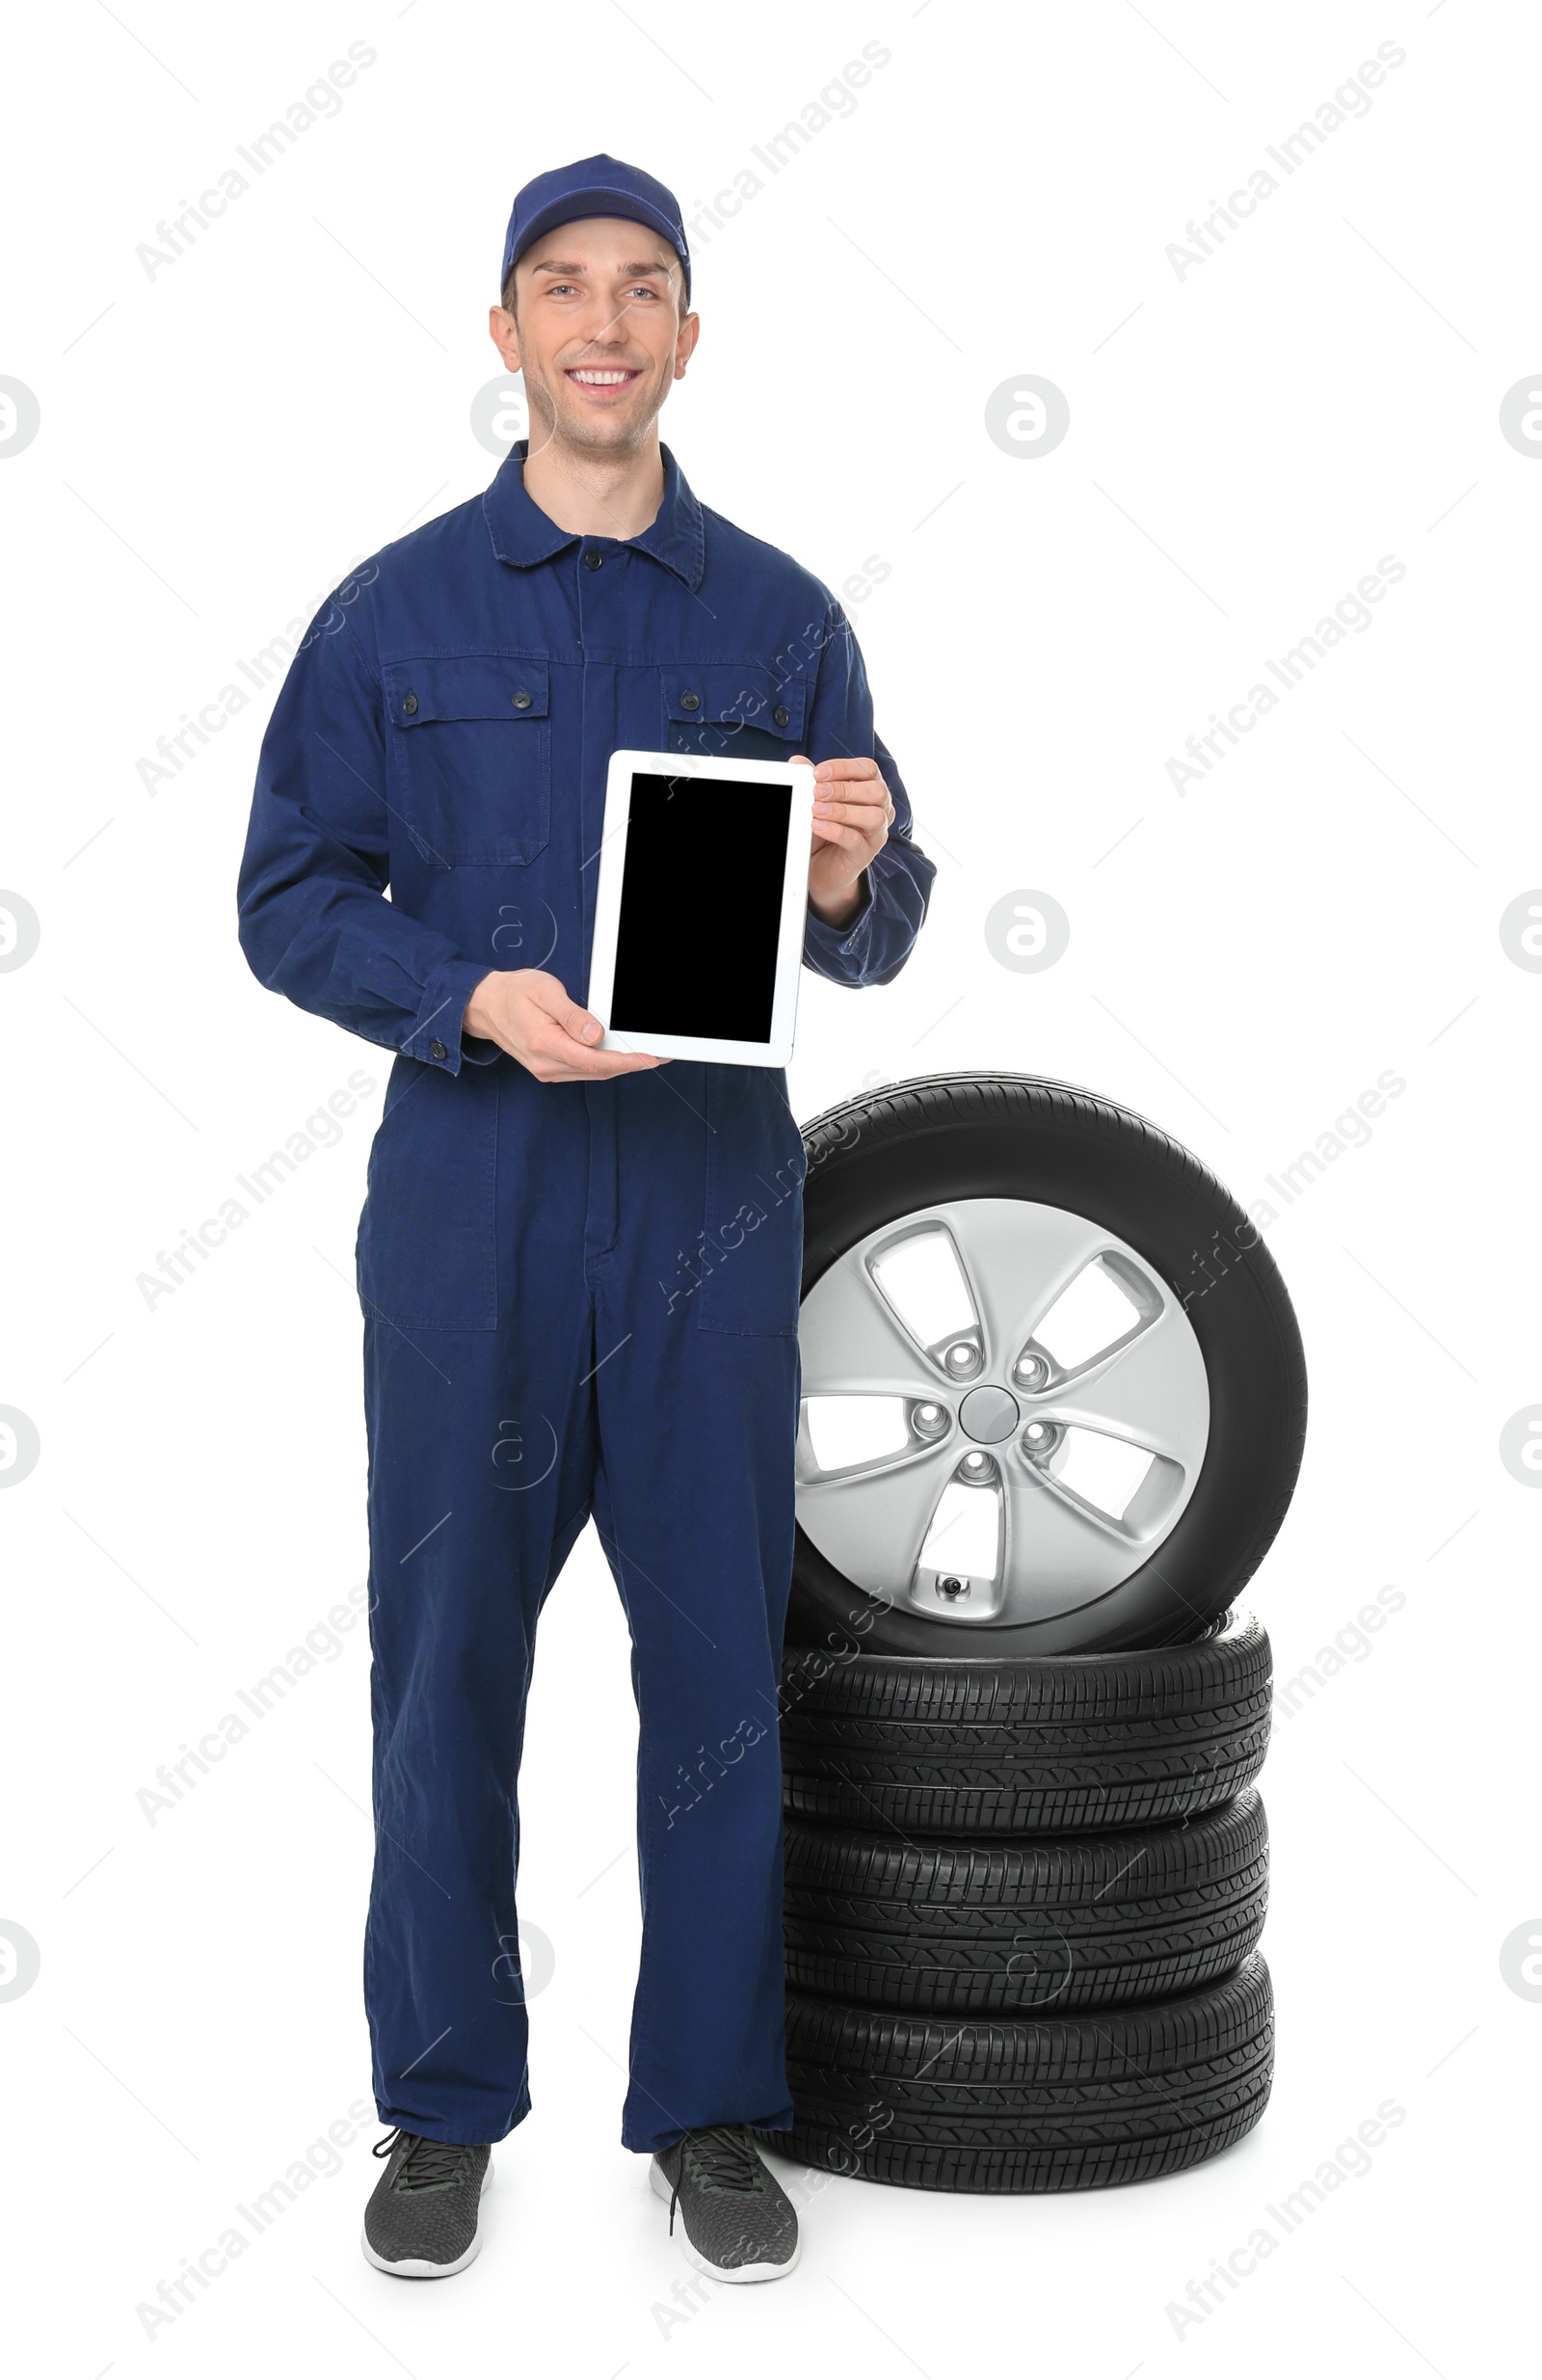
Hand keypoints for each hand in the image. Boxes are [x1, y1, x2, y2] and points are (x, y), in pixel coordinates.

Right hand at [463, 969, 668, 1081]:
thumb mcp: (544, 992)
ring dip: (620, 1066)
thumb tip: (596, 1035)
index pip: (593, 1059)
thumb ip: (572, 1015)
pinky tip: (618, 1055)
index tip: (649, 1058)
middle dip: (631, 1064)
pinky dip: (604, 1065)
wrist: (486, 1007)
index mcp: (544, 1043)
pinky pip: (583, 1071)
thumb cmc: (514, 994)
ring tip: (645, 1054)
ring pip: (593, 1073)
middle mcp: (545, 1064)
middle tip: (659, 1054)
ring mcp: (546, 1071)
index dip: (626, 1061)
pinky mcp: (549, 1070)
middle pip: (598, 1070)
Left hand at [800, 754, 893, 927]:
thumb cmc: (825, 827)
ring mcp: (876, 832)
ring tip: (817, 810)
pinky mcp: (865, 853)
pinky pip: (856, 841)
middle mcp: (881, 808)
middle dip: (844, 789)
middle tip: (817, 792)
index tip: (818, 773)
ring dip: (843, 810)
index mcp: (872, 788)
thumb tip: (798, 762)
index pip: (868, 769)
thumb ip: (812, 781)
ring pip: (873, 816)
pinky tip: (818, 826)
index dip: (844, 767)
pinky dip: (836, 831)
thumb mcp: (817, 801)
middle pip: (876, 791)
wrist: (821, 865)